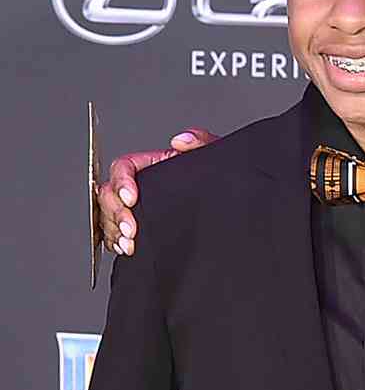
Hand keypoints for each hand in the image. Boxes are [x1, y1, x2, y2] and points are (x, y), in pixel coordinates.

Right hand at [97, 129, 214, 255]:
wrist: (231, 203)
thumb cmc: (217, 177)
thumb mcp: (213, 157)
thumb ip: (201, 141)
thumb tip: (181, 141)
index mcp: (152, 164)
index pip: (124, 167)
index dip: (122, 182)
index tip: (131, 199)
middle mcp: (141, 184)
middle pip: (110, 193)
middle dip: (117, 213)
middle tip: (131, 231)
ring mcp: (138, 205)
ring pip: (108, 213)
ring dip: (114, 230)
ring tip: (128, 244)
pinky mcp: (139, 224)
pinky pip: (114, 231)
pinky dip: (116, 240)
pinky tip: (126, 248)